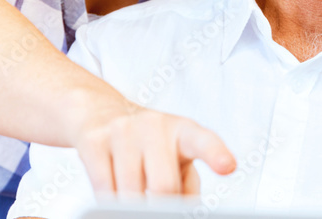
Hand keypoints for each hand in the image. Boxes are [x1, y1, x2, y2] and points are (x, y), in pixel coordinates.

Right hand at [73, 101, 235, 196]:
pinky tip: (114, 191)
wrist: (101, 112)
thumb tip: (184, 209)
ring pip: (130, 192)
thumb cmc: (149, 142)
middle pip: (163, 186)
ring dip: (132, 205)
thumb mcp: (176, 156)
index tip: (227, 166)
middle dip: (160, 208)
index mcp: (183, 130)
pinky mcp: (94, 140)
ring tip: (134, 192)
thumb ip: (188, 184)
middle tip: (156, 209)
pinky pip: (103, 188)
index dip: (215, 153)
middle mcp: (154, 125)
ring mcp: (122, 130)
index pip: (203, 141)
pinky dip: (110, 201)